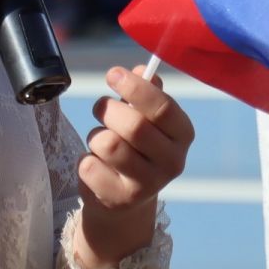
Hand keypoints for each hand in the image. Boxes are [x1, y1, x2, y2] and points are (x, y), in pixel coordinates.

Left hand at [74, 66, 195, 268]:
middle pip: (134, 126)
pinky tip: (96, 165)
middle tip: (101, 108)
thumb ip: (147, 91)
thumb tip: (141, 69)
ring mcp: (148, 185)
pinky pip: (90, 167)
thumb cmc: (136, 146)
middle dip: (109, 110)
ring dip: (96, 135)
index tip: (113, 74)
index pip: (163, 108)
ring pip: (109, 145)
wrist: (125, 198)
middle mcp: (173, 162)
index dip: (136, 88)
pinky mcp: (120, 200)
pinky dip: (86, 159)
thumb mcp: (147, 117)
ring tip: (100, 139)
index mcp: (183, 134)